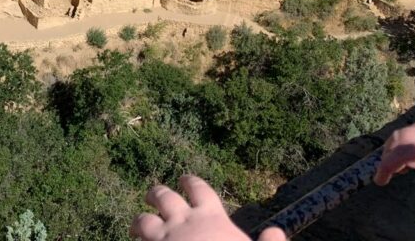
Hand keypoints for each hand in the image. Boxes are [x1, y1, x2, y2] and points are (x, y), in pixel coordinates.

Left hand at [131, 175, 286, 240]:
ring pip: (142, 220)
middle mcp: (182, 221)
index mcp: (210, 217)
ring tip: (137, 224)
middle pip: (163, 197)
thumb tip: (277, 231)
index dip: (190, 182)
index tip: (184, 180)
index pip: (198, 189)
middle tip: (153, 195)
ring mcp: (162, 238)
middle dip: (157, 194)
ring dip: (139, 220)